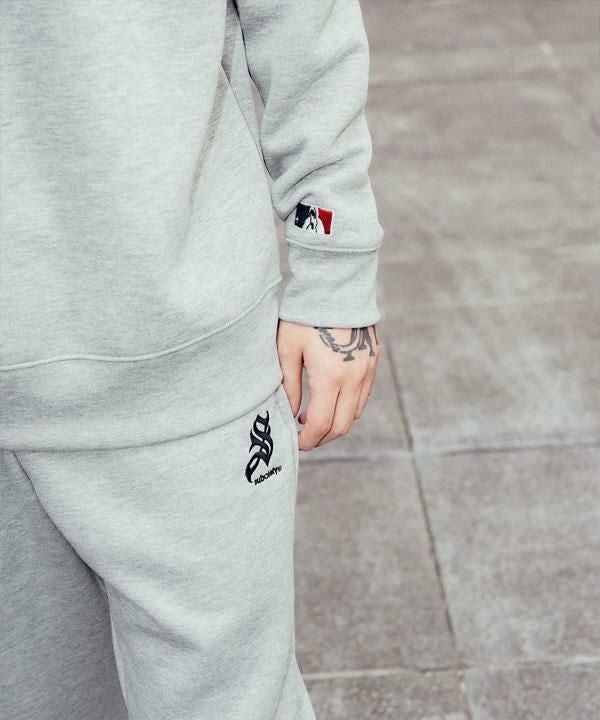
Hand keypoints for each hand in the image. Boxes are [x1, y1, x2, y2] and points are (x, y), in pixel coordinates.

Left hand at [276, 320, 380, 450]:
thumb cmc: (304, 316)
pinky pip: (363, 396)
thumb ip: (288, 387)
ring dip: (336, 423)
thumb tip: (289, 415)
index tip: (295, 441)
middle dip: (322, 438)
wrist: (336, 286)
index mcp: (330, 378)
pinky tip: (330, 398)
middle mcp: (354, 378)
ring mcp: (367, 371)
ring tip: (313, 415)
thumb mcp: (287, 350)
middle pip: (341, 426)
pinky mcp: (373, 362)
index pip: (321, 425)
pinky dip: (347, 407)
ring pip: (355, 414)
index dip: (307, 440)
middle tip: (304, 435)